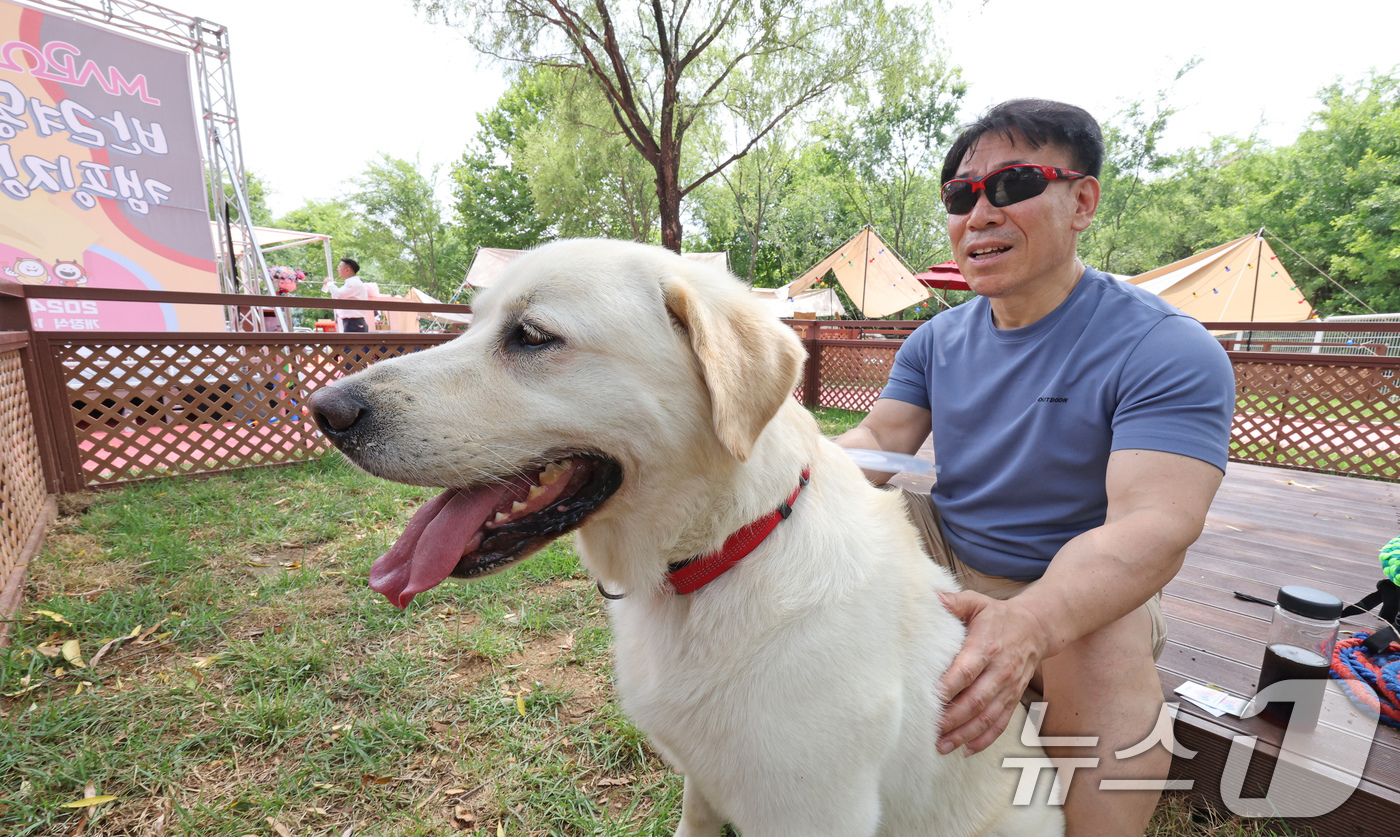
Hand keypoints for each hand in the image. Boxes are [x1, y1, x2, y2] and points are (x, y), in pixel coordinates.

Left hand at [935, 590, 1051, 755]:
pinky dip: (985, 739)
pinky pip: (1000, 723)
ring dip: (964, 734)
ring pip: (987, 717)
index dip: (948, 688)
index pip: (966, 671)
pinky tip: (966, 749)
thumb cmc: (999, 616)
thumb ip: (955, 602)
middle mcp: (999, 671)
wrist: (1037, 628)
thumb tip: (932, 598)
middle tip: (929, 731)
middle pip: (975, 700)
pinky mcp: (1013, 698)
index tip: (929, 700)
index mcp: (986, 646)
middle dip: (952, 719)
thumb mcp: (978, 602)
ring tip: (942, 746)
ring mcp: (1008, 688)